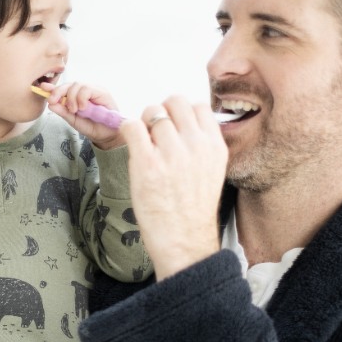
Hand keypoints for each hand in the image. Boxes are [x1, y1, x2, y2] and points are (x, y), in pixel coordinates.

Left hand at [41, 81, 124, 150]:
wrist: (106, 135)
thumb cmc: (91, 127)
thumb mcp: (73, 120)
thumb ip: (63, 111)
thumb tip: (50, 104)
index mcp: (77, 96)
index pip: (64, 88)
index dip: (53, 87)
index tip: (42, 87)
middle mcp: (85, 91)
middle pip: (69, 84)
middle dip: (58, 91)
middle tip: (54, 101)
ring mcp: (94, 90)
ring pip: (77, 84)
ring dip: (72, 98)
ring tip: (74, 110)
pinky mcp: (102, 92)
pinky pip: (87, 89)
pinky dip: (81, 98)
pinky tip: (82, 107)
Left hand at [117, 96, 227, 278]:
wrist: (183, 240)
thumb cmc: (192, 209)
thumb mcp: (212, 170)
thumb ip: (201, 144)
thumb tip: (181, 121)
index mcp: (215, 146)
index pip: (198, 105)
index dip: (181, 112)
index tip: (173, 126)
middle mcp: (196, 145)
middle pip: (174, 102)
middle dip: (161, 112)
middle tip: (154, 132)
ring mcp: (171, 154)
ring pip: (152, 112)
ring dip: (143, 123)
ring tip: (143, 144)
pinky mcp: (146, 163)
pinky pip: (132, 126)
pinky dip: (127, 129)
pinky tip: (131, 144)